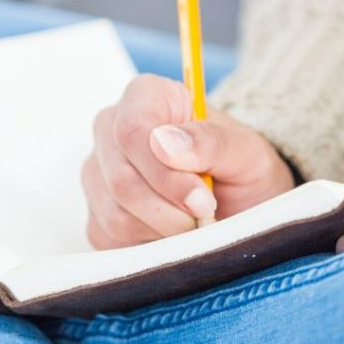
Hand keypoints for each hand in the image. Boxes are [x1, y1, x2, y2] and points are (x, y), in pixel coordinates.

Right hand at [82, 74, 294, 248]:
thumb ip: (212, 143)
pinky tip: (176, 233)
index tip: (202, 198)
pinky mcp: (96, 216)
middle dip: (170, 209)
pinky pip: (112, 240)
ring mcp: (98, 174)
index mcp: (146, 96)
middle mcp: (111, 130)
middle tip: (207, 216)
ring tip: (197, 222)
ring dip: (164, 230)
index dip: (163, 172)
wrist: (242, 202)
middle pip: (120, 179)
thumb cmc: (243, 168)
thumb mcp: (246, 152)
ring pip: (115, 216)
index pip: (132, 130)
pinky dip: (151, 247)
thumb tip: (165, 142)